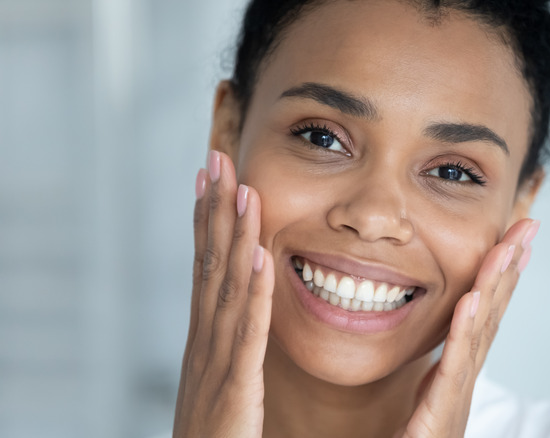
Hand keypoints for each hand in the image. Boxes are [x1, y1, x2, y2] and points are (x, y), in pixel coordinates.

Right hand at [173, 151, 273, 436]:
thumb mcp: (221, 382)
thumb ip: (231, 346)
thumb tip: (241, 311)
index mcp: (205, 340)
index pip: (205, 268)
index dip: (206, 221)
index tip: (210, 178)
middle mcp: (204, 343)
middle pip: (208, 264)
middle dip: (212, 210)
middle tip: (216, 158)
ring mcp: (215, 363)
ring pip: (226, 288)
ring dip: (233, 236)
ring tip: (243, 190)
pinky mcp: (235, 388)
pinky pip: (247, 333)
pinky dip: (253, 293)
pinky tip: (259, 256)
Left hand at [400, 219, 538, 437]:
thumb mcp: (425, 403)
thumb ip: (437, 374)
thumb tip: (443, 343)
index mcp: (458, 374)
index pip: (482, 316)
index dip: (500, 276)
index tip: (512, 239)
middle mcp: (464, 382)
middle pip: (492, 315)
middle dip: (511, 268)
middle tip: (529, 226)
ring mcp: (457, 397)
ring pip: (480, 333)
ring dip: (496, 286)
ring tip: (509, 247)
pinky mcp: (441, 414)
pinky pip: (455, 365)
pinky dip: (465, 329)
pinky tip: (473, 298)